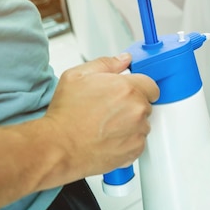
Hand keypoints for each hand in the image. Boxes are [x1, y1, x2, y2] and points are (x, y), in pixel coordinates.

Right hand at [42, 54, 158, 179]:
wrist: (58, 146)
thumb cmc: (66, 115)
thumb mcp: (77, 76)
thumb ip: (106, 63)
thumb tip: (123, 59)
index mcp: (127, 88)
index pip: (151, 84)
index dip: (138, 87)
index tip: (129, 91)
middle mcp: (136, 110)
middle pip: (146, 104)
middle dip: (132, 105)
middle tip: (110, 109)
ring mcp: (137, 131)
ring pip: (143, 124)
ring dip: (131, 124)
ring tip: (107, 125)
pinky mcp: (135, 150)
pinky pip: (139, 142)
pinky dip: (128, 140)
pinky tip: (109, 137)